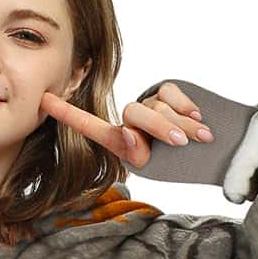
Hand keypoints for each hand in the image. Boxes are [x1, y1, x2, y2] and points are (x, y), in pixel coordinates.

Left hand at [40, 79, 214, 169]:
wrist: (213, 154)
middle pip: (135, 113)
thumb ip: (135, 151)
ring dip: (181, 123)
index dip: (68, 114)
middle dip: (160, 127)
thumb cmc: (180, 166)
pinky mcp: (167, 93)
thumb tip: (127, 132)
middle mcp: (131, 121)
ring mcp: (148, 106)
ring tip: (199, 137)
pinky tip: (197, 119)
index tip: (44, 101)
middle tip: (180, 142)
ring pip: (157, 105)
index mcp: (121, 142)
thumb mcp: (155, 166)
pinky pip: (170, 93)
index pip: (90, 126)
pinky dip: (185, 107)